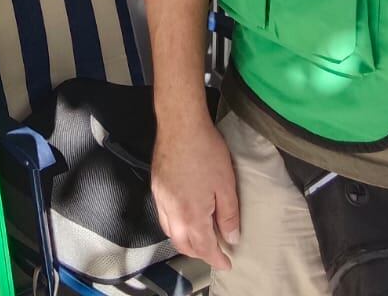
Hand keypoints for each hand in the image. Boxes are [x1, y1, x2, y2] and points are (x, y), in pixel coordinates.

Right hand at [150, 112, 240, 269]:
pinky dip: (174, 225)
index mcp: (191, 214)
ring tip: (200, 238)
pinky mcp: (156, 187)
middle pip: (183, 244)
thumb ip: (228, 216)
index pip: (204, 247)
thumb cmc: (205, 151)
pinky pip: (163, 216)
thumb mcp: (226, 186)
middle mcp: (172, 211)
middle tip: (214, 252)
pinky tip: (184, 217)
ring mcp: (161, 199)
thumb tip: (231, 237)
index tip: (226, 263)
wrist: (180, 125)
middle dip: (198, 253)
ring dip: (184, 241)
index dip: (216, 259)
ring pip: (170, 232)